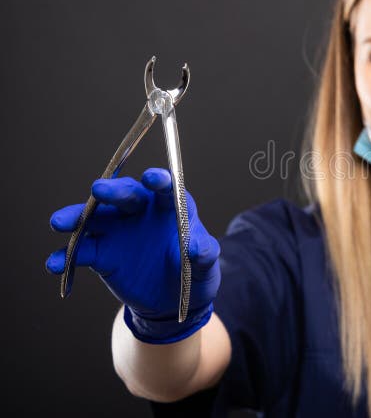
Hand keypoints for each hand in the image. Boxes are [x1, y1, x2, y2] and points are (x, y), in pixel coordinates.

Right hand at [46, 167, 220, 342]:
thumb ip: (204, 254)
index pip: (166, 188)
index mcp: (171, 207)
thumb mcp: (206, 267)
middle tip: (98, 189)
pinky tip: (55, 263)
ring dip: (77, 217)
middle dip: (112, 191)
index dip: (159, 180)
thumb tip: (195, 246)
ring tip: (60, 222)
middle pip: (126, 195)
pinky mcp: (102, 254)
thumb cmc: (195, 274)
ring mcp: (118, 231)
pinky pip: (82, 251)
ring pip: (95, 217)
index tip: (153, 178)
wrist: (173, 301)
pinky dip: (66, 256)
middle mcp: (141, 212)